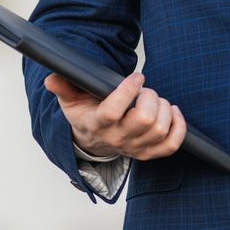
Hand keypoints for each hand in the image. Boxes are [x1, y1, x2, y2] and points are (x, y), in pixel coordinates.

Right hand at [44, 70, 187, 160]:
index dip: (128, 92)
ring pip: (160, 129)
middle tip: (145, 90)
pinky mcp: (148, 153)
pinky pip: (171, 145)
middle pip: (144, 120)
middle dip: (150, 97)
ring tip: (155, 99)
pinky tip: (172, 111)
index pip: (113, 112)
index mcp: (97, 124)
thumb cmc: (85, 115)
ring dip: (164, 108)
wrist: (92, 142)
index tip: (136, 77)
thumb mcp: (70, 101)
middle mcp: (117, 139)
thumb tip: (51, 79)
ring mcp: (134, 148)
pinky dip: (178, 126)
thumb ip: (63, 88)